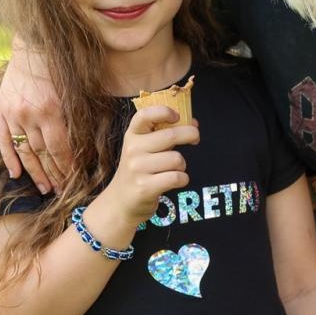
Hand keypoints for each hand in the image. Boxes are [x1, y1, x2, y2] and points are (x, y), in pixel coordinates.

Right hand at [0, 47, 71, 193]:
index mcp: (51, 111)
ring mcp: (13, 114)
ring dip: (35, 172)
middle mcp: (30, 115)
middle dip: (54, 175)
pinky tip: (16, 174)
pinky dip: (10, 158)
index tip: (74, 182)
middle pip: (43, 154)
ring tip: (45, 188)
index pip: (60, 149)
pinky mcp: (1, 110)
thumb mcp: (74, 92)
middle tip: (62, 192)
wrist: (33, 45)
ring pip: (25, 151)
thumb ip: (77, 118)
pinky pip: (4, 140)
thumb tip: (84, 147)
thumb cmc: (61, 67)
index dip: (67, 168)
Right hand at [102, 106, 198, 224]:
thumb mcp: (142, 148)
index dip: (164, 111)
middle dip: (190, 135)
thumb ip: (163, 134)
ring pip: (177, 159)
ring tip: (173, 169)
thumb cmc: (139, 171)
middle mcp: (132, 150)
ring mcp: (137, 169)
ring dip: (182, 165)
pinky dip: (183, 179)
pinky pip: (176, 177)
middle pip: (171, 136)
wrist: (120, 202)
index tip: (177, 116)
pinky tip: (176, 181)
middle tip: (195, 139)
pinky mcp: (145, 187)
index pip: (145, 115)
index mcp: (132, 135)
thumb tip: (193, 123)